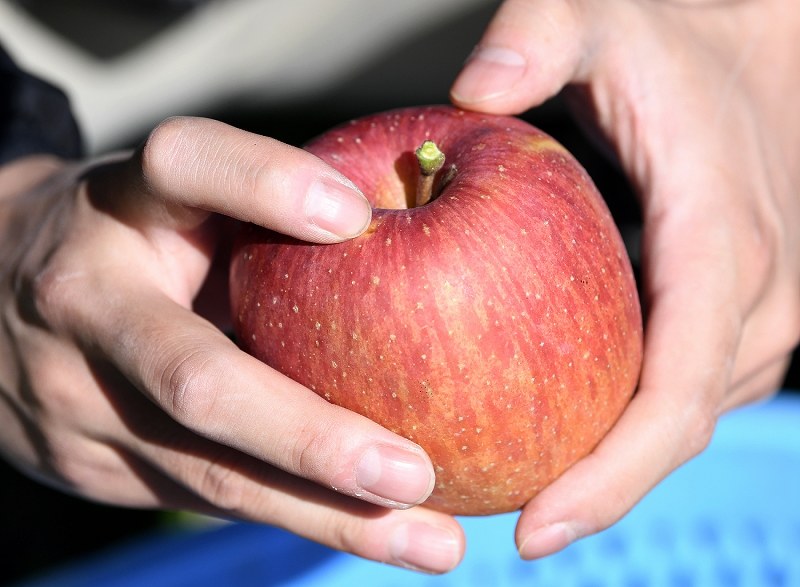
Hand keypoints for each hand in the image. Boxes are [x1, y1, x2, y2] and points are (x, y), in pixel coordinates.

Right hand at [0, 117, 463, 572]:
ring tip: (433, 544)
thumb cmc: (133, 235)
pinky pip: (209, 498)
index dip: (265, 182)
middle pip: (198, 381)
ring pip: (209, 475)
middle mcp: (89, 302)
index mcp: (122, 205)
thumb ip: (262, 209)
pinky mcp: (88, 463)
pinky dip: (302, 516)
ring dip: (329, 517)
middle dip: (311, 439)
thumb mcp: (181, 198)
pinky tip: (379, 532)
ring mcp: (77, 398)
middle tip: (414, 473)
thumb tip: (399, 227)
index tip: (355, 214)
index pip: (184, 165)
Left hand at [451, 0, 799, 557]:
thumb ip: (540, 41)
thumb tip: (472, 91)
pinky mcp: (724, 311)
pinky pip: (672, 388)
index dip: (608, 479)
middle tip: (499, 525)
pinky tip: (551, 425)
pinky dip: (615, 423)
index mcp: (718, 249)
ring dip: (604, 467)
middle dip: (593, 493)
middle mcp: (751, 297)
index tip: (533, 531)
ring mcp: (748, 312)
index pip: (674, 397)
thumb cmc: (670, 38)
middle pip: (671, 434)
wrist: (745, 40)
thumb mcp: (597, 20)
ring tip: (514, 489)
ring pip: (675, 420)